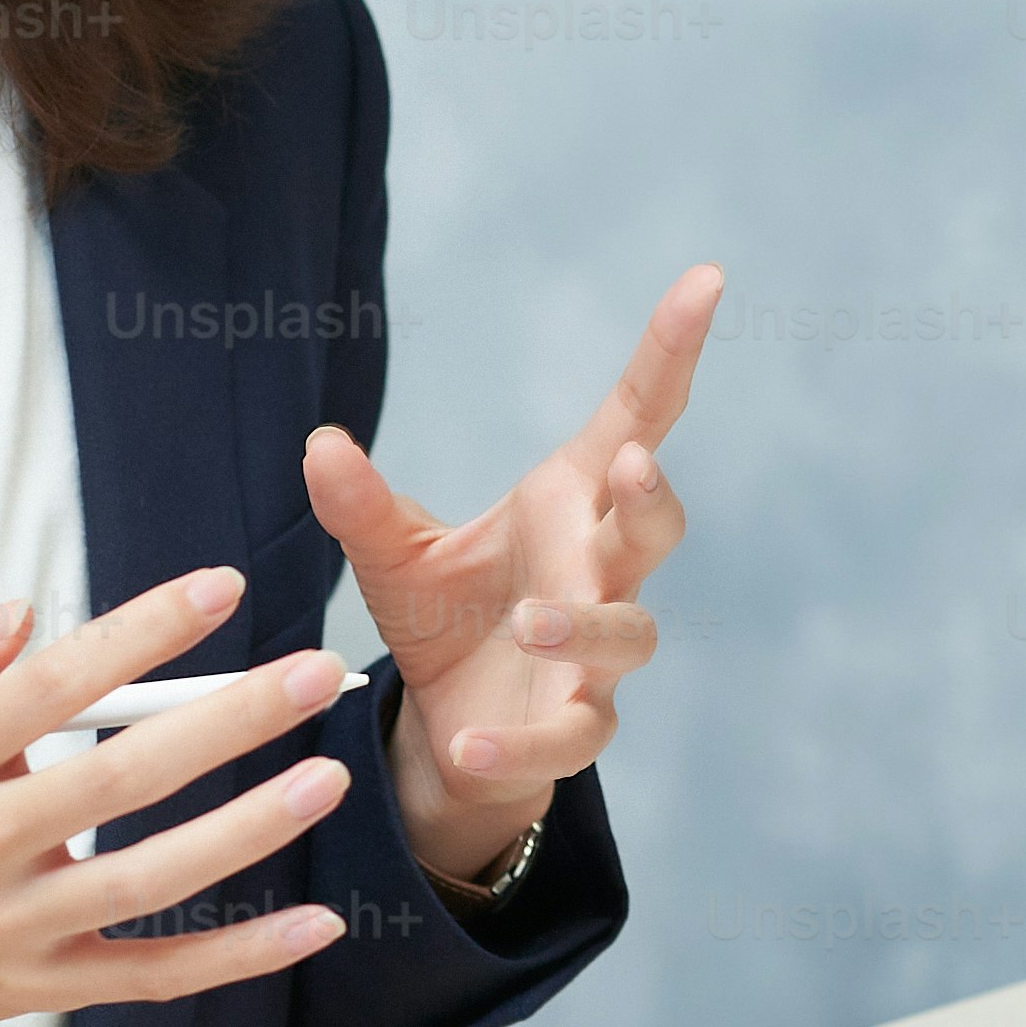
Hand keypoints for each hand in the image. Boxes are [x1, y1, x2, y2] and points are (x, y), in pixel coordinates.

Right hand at [0, 568, 362, 1026]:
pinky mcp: (39, 988)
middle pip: (118, 779)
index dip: (140, 634)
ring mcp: (9, 928)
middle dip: (228, 721)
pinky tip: (313, 924)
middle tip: (314, 674)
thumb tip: (24, 615)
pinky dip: (236, 957)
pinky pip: (151, 977)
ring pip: (148, 879)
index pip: (48, 688)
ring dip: (249, 831)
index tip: (219, 589)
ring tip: (327, 776)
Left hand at [307, 264, 718, 894]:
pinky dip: (522, 744)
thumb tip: (320, 444)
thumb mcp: (392, 554)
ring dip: (586, 623)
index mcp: (567, 506)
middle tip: (626, 466)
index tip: (704, 280)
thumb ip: (360, 503)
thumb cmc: (447, 620)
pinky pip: (571, 736)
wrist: (453, 731)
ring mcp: (595, 654)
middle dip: (651, 496)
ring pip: (629, 632)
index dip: (671, 353)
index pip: (635, 417)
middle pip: (655, 526)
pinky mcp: (574, 728)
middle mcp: (597, 571)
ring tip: (530, 620)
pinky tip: (469, 746)